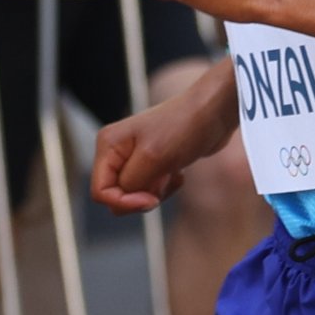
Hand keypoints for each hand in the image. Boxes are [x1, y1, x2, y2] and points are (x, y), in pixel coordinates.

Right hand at [92, 77, 239, 214]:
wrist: (214, 112)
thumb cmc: (184, 127)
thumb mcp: (152, 158)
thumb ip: (130, 184)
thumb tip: (121, 201)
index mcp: (108, 145)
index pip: (100, 191)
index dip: (124, 202)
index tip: (152, 200)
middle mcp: (117, 151)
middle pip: (116, 195)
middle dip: (140, 197)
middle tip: (163, 181)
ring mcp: (134, 157)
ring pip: (134, 195)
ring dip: (156, 192)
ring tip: (172, 172)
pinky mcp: (152, 162)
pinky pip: (150, 189)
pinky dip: (165, 187)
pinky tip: (178, 172)